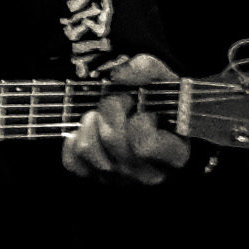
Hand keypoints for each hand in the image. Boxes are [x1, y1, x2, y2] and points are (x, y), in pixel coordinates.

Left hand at [63, 54, 188, 184]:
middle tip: (117, 101)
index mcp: (175, 154)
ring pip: (89, 152)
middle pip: (113, 142)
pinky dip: (73, 143)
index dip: (139, 120)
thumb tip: (119, 74)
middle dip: (110, 111)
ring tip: (99, 114)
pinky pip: (73, 163)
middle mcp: (148, 173)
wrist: (150, 118)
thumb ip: (148, 71)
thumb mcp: (164, 82)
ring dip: (89, 124)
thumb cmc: (161, 104)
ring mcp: (121, 178)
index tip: (142, 107)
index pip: (144, 144)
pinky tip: (84, 131)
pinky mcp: (97, 177)